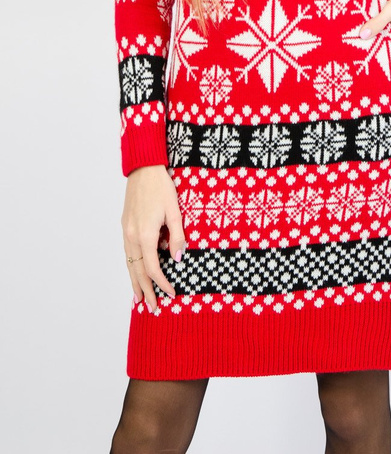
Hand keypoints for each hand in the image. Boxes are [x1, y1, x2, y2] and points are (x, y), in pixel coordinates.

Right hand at [121, 164, 185, 313]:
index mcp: (144, 234)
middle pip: (137, 271)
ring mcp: (126, 231)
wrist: (143, 168)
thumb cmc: (161, 187)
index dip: (162, 283)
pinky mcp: (125, 226)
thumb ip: (177, 236)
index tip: (171, 294)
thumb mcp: (175, 210)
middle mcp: (131, 236)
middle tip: (153, 309)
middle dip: (146, 291)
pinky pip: (127, 253)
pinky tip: (134, 274)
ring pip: (129, 264)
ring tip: (139, 300)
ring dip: (135, 283)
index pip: (152, 268)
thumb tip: (178, 258)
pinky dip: (130, 268)